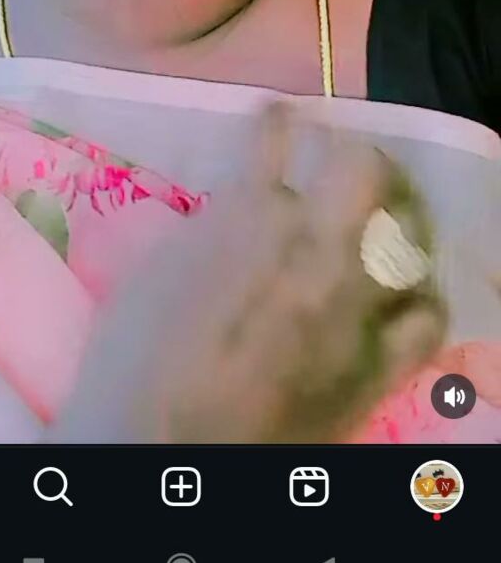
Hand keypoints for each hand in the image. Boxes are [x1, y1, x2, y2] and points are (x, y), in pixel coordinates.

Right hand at [51, 102, 445, 443]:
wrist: (161, 447)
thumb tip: (243, 205)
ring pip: (408, 232)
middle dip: (352, 154)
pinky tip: (398, 293)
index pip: (276, 133)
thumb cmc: (135, 357)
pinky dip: (416, 295)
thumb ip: (214, 222)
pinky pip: (426, 316)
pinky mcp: (375, 364)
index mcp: (249, 211)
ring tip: (379, 220)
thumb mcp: (161, 262)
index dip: (275, 120)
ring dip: (393, 216)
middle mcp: (316, 244)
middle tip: (339, 161)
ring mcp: (355, 304)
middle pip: (364, 167)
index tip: (275, 115)